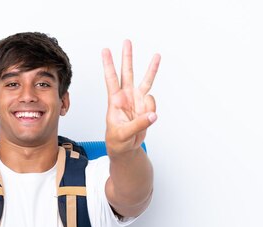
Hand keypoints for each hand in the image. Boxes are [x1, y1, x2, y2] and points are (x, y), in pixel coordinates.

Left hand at [102, 40, 159, 155]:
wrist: (125, 149)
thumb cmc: (117, 141)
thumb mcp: (123, 135)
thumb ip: (138, 125)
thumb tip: (152, 115)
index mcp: (115, 101)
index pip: (111, 79)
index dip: (108, 65)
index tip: (105, 50)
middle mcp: (126, 97)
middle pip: (127, 73)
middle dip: (127, 57)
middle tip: (127, 42)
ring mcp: (137, 101)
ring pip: (145, 81)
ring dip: (151, 69)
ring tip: (157, 56)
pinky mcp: (146, 108)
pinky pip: (152, 104)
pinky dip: (152, 111)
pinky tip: (147, 118)